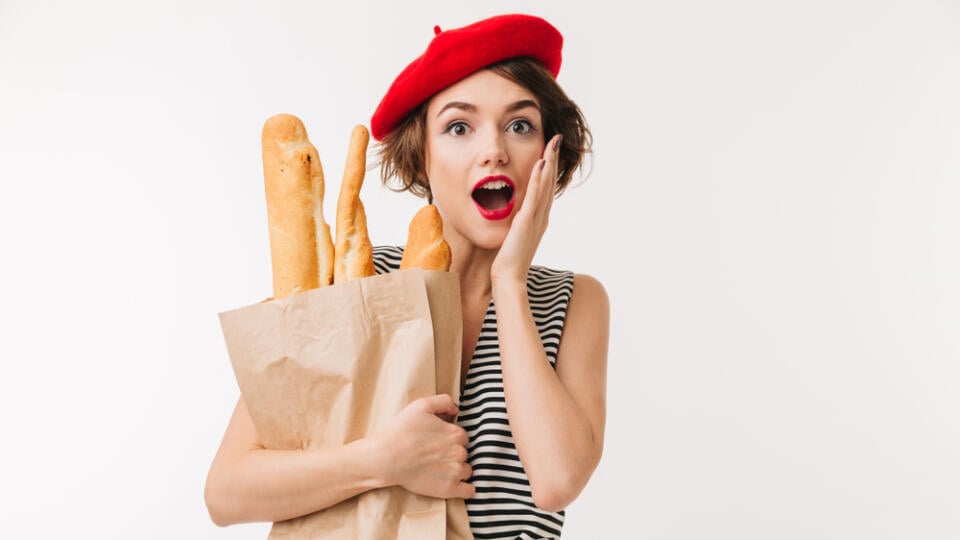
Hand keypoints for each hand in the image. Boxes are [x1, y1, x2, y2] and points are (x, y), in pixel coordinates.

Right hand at [374, 394, 473, 498]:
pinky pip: (469, 491)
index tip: (438, 442)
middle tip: (435, 455)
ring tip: (439, 469)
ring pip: (466, 470)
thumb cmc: (401, 431)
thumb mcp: (421, 405)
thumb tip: (456, 410)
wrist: (386, 458)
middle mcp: (459, 452)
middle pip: (464, 453)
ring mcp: (455, 472)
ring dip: (458, 470)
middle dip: (453, 454)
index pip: (462, 437)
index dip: (450, 438)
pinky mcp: (449, 489)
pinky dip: (466, 489)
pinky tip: (457, 485)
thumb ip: (443, 401)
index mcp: (456, 433)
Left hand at [490, 134, 562, 283]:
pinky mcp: (526, 222)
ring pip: (545, 185)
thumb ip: (517, 223)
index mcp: (538, 218)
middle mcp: (541, 216)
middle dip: (553, 159)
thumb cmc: (508, 261)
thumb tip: (514, 216)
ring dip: (549, 162)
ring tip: (553, 143)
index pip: (545, 188)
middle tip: (557, 139)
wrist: (509, 278)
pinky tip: (540, 164)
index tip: (550, 150)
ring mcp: (536, 218)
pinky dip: (539, 179)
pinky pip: (534, 196)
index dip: (549, 168)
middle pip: (550, 182)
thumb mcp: (514, 236)